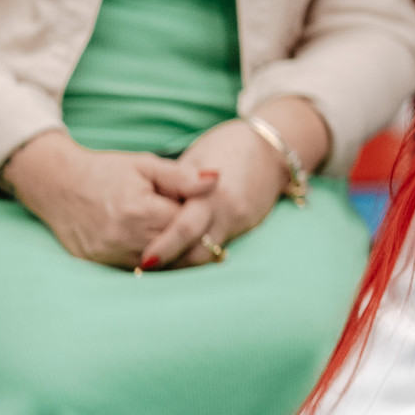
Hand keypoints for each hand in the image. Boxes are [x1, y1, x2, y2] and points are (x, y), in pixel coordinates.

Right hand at [0, 131, 218, 267]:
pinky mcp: (101, 265)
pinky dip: (155, 262)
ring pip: (161, 267)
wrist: (57, 185)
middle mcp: (125, 239)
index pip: (188, 225)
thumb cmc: (106, 171)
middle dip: (194, 240)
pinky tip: (162, 248)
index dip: (201, 219)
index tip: (207, 211)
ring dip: (176, 255)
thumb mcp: (146, 166)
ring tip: (186, 239)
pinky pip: (139, 271)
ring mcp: (111, 256)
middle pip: (178, 251)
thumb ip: (182, 177)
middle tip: (204, 229)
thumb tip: (215, 180)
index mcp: (139, 211)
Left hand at [137, 119, 290, 269]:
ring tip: (163, 263)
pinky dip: (201, 250)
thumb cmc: (226, 146)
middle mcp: (228, 211)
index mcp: (211, 192)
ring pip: (209, 255)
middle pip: (197, 251)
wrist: (271, 147)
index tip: (143, 260)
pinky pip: (220, 246)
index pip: (183, 230)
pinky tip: (185, 250)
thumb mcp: (194, 159)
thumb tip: (146, 210)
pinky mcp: (247, 226)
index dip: (162, 248)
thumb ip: (174, 186)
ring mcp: (240, 221)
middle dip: (172, 263)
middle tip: (148, 268)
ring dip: (186, 261)